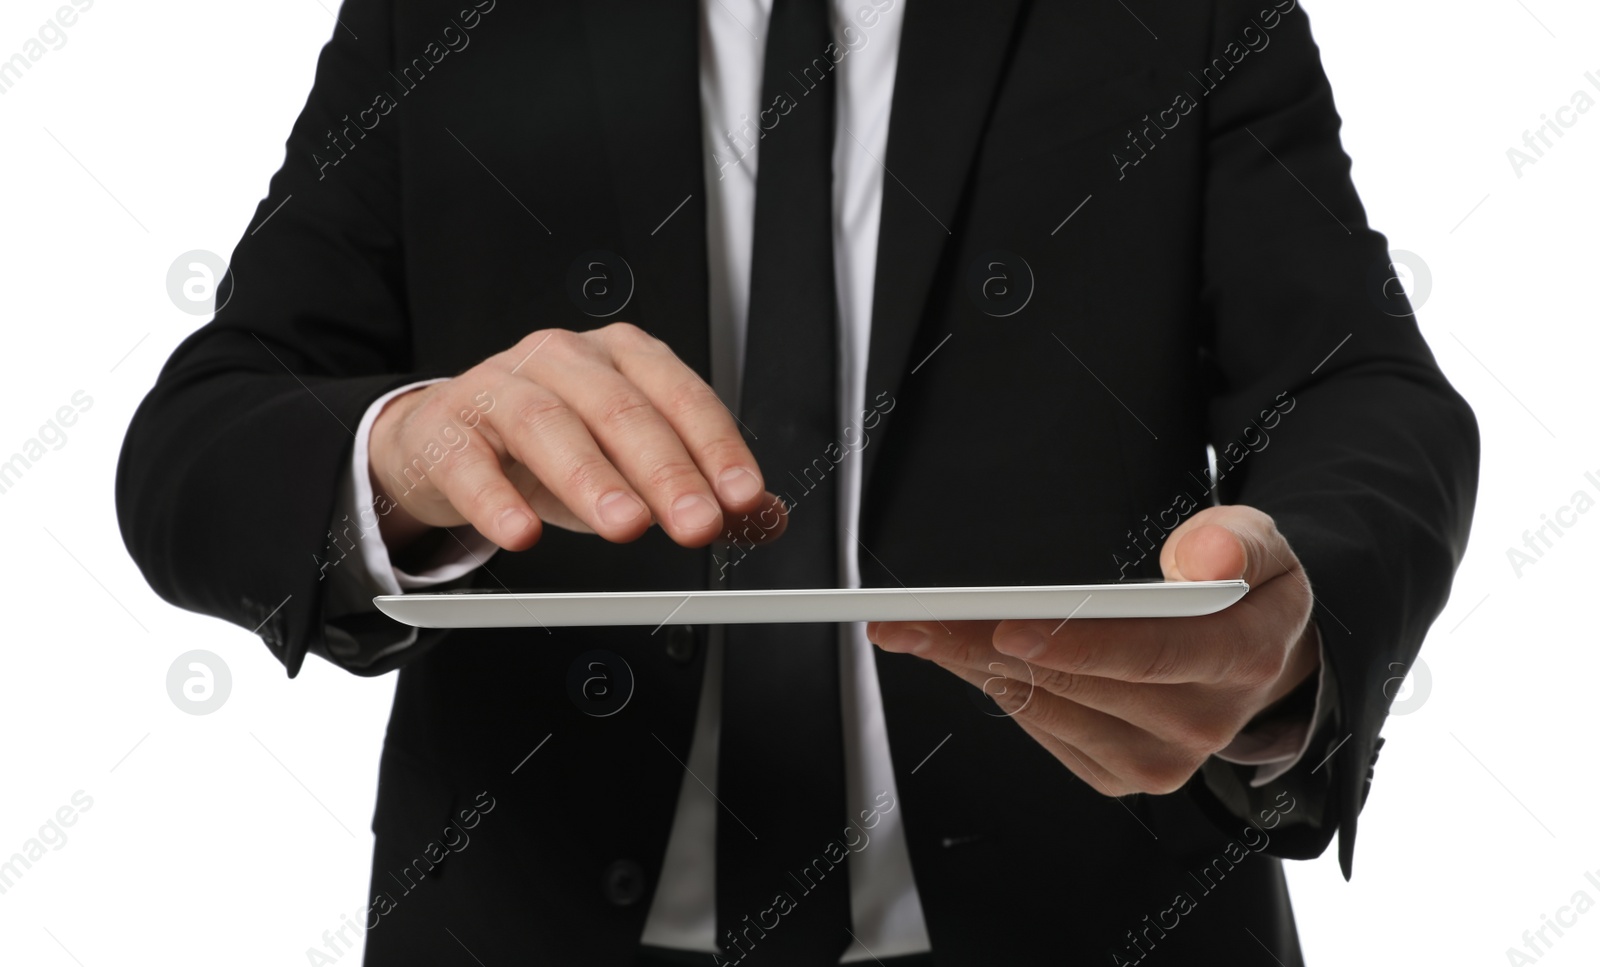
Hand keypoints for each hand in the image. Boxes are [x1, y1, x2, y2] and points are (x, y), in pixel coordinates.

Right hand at [367, 322, 787, 553]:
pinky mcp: (448, 428)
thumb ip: (699, 490)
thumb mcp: (631, 468)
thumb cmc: (552, 448)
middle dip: (666, 470)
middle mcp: (566, 358)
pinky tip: (521, 535)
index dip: (716, 447)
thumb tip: (766, 519)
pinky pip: (471, 464)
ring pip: (550, 425)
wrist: (447, 438)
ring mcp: (502, 387)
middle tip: (697, 523)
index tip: (743, 497)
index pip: (681, 396)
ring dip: (592, 478)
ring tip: (624, 526)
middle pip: (622, 409)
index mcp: (624, 357)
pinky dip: (497, 501)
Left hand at [866, 505, 1320, 795]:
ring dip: (975, 668)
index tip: (1007, 627)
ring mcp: (1163, 760)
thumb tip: (1202, 561)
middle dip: (989, 644)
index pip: (1151, 655)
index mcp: (1243, 658)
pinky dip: (997, 689)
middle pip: (1078, 684)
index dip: (1076, 645)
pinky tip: (960, 657)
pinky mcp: (1123, 776)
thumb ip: (1238, 541)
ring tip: (918, 630)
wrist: (1261, 659)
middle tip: (920, 617)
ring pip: (1048, 709)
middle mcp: (1203, 722)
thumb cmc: (1245, 589)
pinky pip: (1044, 731)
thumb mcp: (1262, 544)